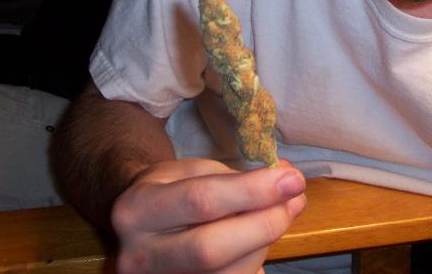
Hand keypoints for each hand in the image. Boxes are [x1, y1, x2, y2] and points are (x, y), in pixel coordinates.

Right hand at [112, 158, 306, 273]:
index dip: (252, 191)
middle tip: (295, 200)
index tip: (292, 179)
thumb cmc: (169, 189)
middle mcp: (139, 255)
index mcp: (137, 209)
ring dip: (265, 244)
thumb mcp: (189, 170)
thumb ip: (234, 176)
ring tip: (282, 213)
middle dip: (264, 224)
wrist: (135, 221)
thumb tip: (286, 180)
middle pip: (211, 249)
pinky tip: (260, 240)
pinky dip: (253, 262)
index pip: (201, 201)